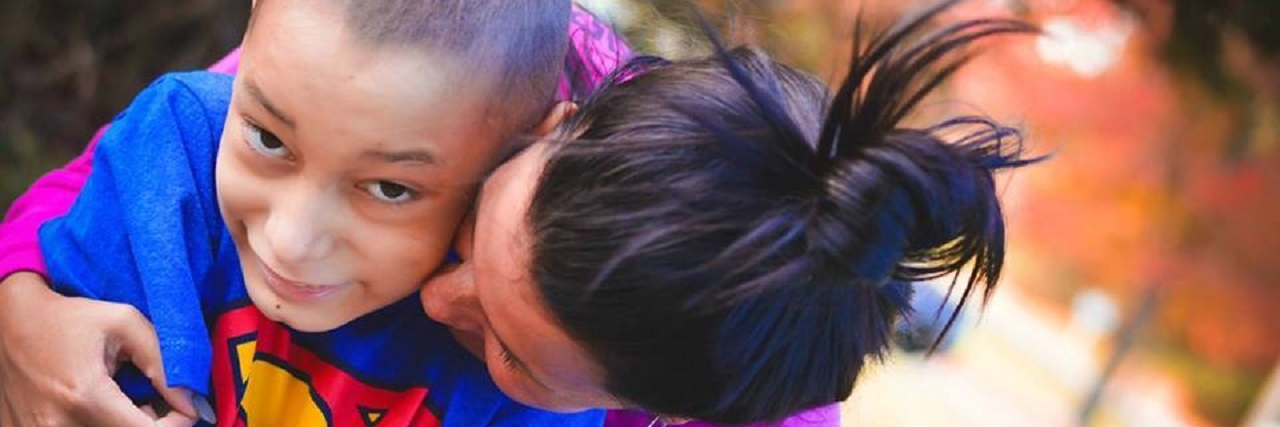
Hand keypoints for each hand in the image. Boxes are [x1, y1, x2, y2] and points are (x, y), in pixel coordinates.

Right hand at [0, 272, 197, 426]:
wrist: (12, 320)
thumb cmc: (71, 318)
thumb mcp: (125, 324)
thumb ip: (162, 363)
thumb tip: (191, 402)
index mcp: (85, 395)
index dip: (173, 425)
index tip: (182, 410)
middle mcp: (58, 423)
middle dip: (148, 425)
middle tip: (151, 403)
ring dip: (121, 426)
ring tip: (121, 402)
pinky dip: (95, 425)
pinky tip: (97, 407)